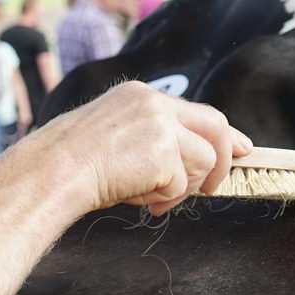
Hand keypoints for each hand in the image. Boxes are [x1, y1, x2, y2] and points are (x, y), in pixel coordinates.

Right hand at [20, 81, 250, 215]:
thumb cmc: (70, 163)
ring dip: (180, 189)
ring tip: (147, 198)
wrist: (53, 171)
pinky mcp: (164, 152)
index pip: (196, 111)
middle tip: (211, 189)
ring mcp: (161, 126)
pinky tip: (136, 197)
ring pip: (202, 161)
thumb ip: (151, 140)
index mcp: (140, 95)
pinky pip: (182, 186)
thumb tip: (186, 166)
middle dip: (223, 160)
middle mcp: (154, 103)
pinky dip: (164, 199)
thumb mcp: (114, 137)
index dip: (223, 133)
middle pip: (215, 125)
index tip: (241, 148)